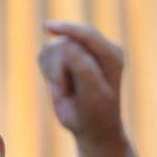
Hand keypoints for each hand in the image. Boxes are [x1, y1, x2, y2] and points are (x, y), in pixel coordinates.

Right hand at [39, 21, 125, 143]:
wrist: (92, 128)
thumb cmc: (97, 113)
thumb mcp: (94, 93)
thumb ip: (83, 68)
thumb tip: (66, 43)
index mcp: (112, 54)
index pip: (88, 35)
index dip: (68, 29)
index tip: (47, 27)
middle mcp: (97, 48)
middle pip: (67, 41)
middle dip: (59, 67)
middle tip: (63, 93)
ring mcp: (80, 51)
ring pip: (53, 47)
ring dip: (53, 73)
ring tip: (64, 92)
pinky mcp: (64, 57)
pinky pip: (45, 54)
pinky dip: (47, 72)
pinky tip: (59, 87)